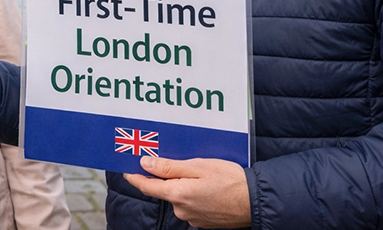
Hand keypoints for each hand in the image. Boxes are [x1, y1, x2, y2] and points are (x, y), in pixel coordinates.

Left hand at [123, 156, 250, 228]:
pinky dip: (194, 194)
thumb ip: (169, 167)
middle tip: (179, 161)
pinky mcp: (203, 221)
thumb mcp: (198, 166)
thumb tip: (145, 164)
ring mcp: (192, 218)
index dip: (135, 177)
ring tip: (201, 173)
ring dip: (184, 185)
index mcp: (177, 194)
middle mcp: (181, 210)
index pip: (147, 187)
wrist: (256, 201)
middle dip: (168, 176)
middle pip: (165, 190)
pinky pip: (191, 204)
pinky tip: (208, 185)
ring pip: (179, 197)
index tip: (126, 169)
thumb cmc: (230, 180)